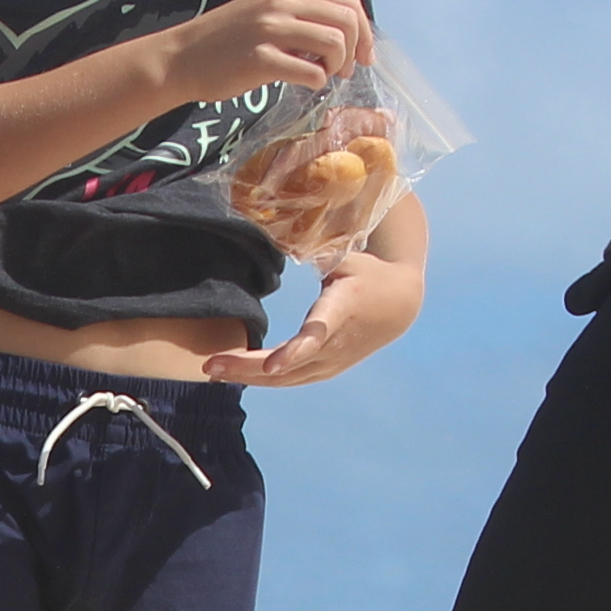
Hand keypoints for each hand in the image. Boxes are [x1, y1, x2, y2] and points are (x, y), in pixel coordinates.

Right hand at [149, 0, 368, 107]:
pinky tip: (305, 83)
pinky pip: (312, 72)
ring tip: (322, 75)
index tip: (363, 55)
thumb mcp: (267, 10)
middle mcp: (282, 1)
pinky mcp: (261, 59)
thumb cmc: (228, 40)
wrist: (183, 57)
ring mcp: (271, 29)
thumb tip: (347, 35)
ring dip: (337, 66)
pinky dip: (317, 82)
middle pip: (348, 21)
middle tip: (344, 71)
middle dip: (356, 50)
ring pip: (336, 44)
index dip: (364, 31)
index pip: (348, 2)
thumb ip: (303, 14)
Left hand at [210, 234, 420, 387]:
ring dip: (248, 376)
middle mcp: (335, 345)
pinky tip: (233, 374)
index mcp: (340, 311)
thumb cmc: (367, 274)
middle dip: (248, 368)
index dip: (293, 353)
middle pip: (288, 365)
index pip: (316, 336)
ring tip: (212, 370)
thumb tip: (283, 231)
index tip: (271, 365)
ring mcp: (330, 363)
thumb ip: (317, 248)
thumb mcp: (347, 255)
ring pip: (285, 379)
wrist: (400, 305)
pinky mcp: (324, 371)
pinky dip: (260, 379)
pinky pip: (289, 380)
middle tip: (210, 365)